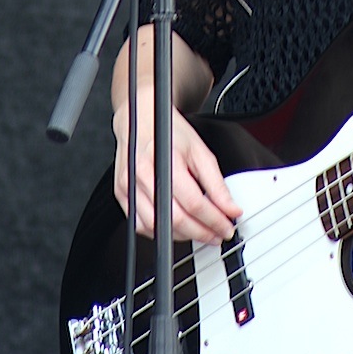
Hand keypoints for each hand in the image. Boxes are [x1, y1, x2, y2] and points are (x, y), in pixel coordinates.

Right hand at [113, 86, 242, 244]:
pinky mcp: (121, 193)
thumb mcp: (200, 150)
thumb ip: (216, 183)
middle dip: (202, 233)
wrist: (144, 117)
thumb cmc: (170, 131)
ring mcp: (129, 185)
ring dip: (183, 236)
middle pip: (175, 219)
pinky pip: (140, 225)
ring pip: (157, 227)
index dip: (214, 220)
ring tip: (199, 231)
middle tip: (217, 234)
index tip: (227, 226)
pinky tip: (175, 226)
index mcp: (166, 160)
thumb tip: (231, 209)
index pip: (194, 203)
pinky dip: (160, 232)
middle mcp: (144, 174)